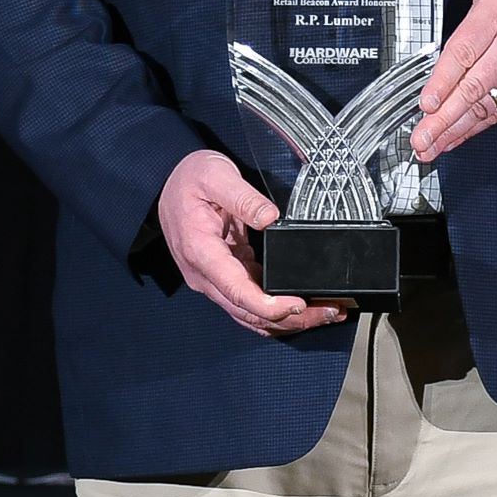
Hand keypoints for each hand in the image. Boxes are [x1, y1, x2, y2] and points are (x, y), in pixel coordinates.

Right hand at [157, 149, 345, 337]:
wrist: (168, 184)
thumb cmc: (188, 180)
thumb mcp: (215, 175)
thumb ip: (243, 197)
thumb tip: (271, 217)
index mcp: (202, 252)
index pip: (237, 292)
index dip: (269, 306)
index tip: (298, 305)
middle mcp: (206, 276)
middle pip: (250, 313)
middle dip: (291, 319)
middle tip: (329, 312)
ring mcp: (215, 280)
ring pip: (252, 315)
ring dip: (287, 321)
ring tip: (325, 313)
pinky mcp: (226, 276)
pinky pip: (251, 303)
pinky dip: (277, 311)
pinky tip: (303, 306)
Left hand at [409, 0, 496, 159]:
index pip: (467, 51)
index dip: (446, 79)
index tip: (427, 101)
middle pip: (474, 88)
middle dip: (444, 118)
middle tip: (419, 138)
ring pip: (486, 107)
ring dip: (456, 131)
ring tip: (429, 148)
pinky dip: (477, 129)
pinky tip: (454, 140)